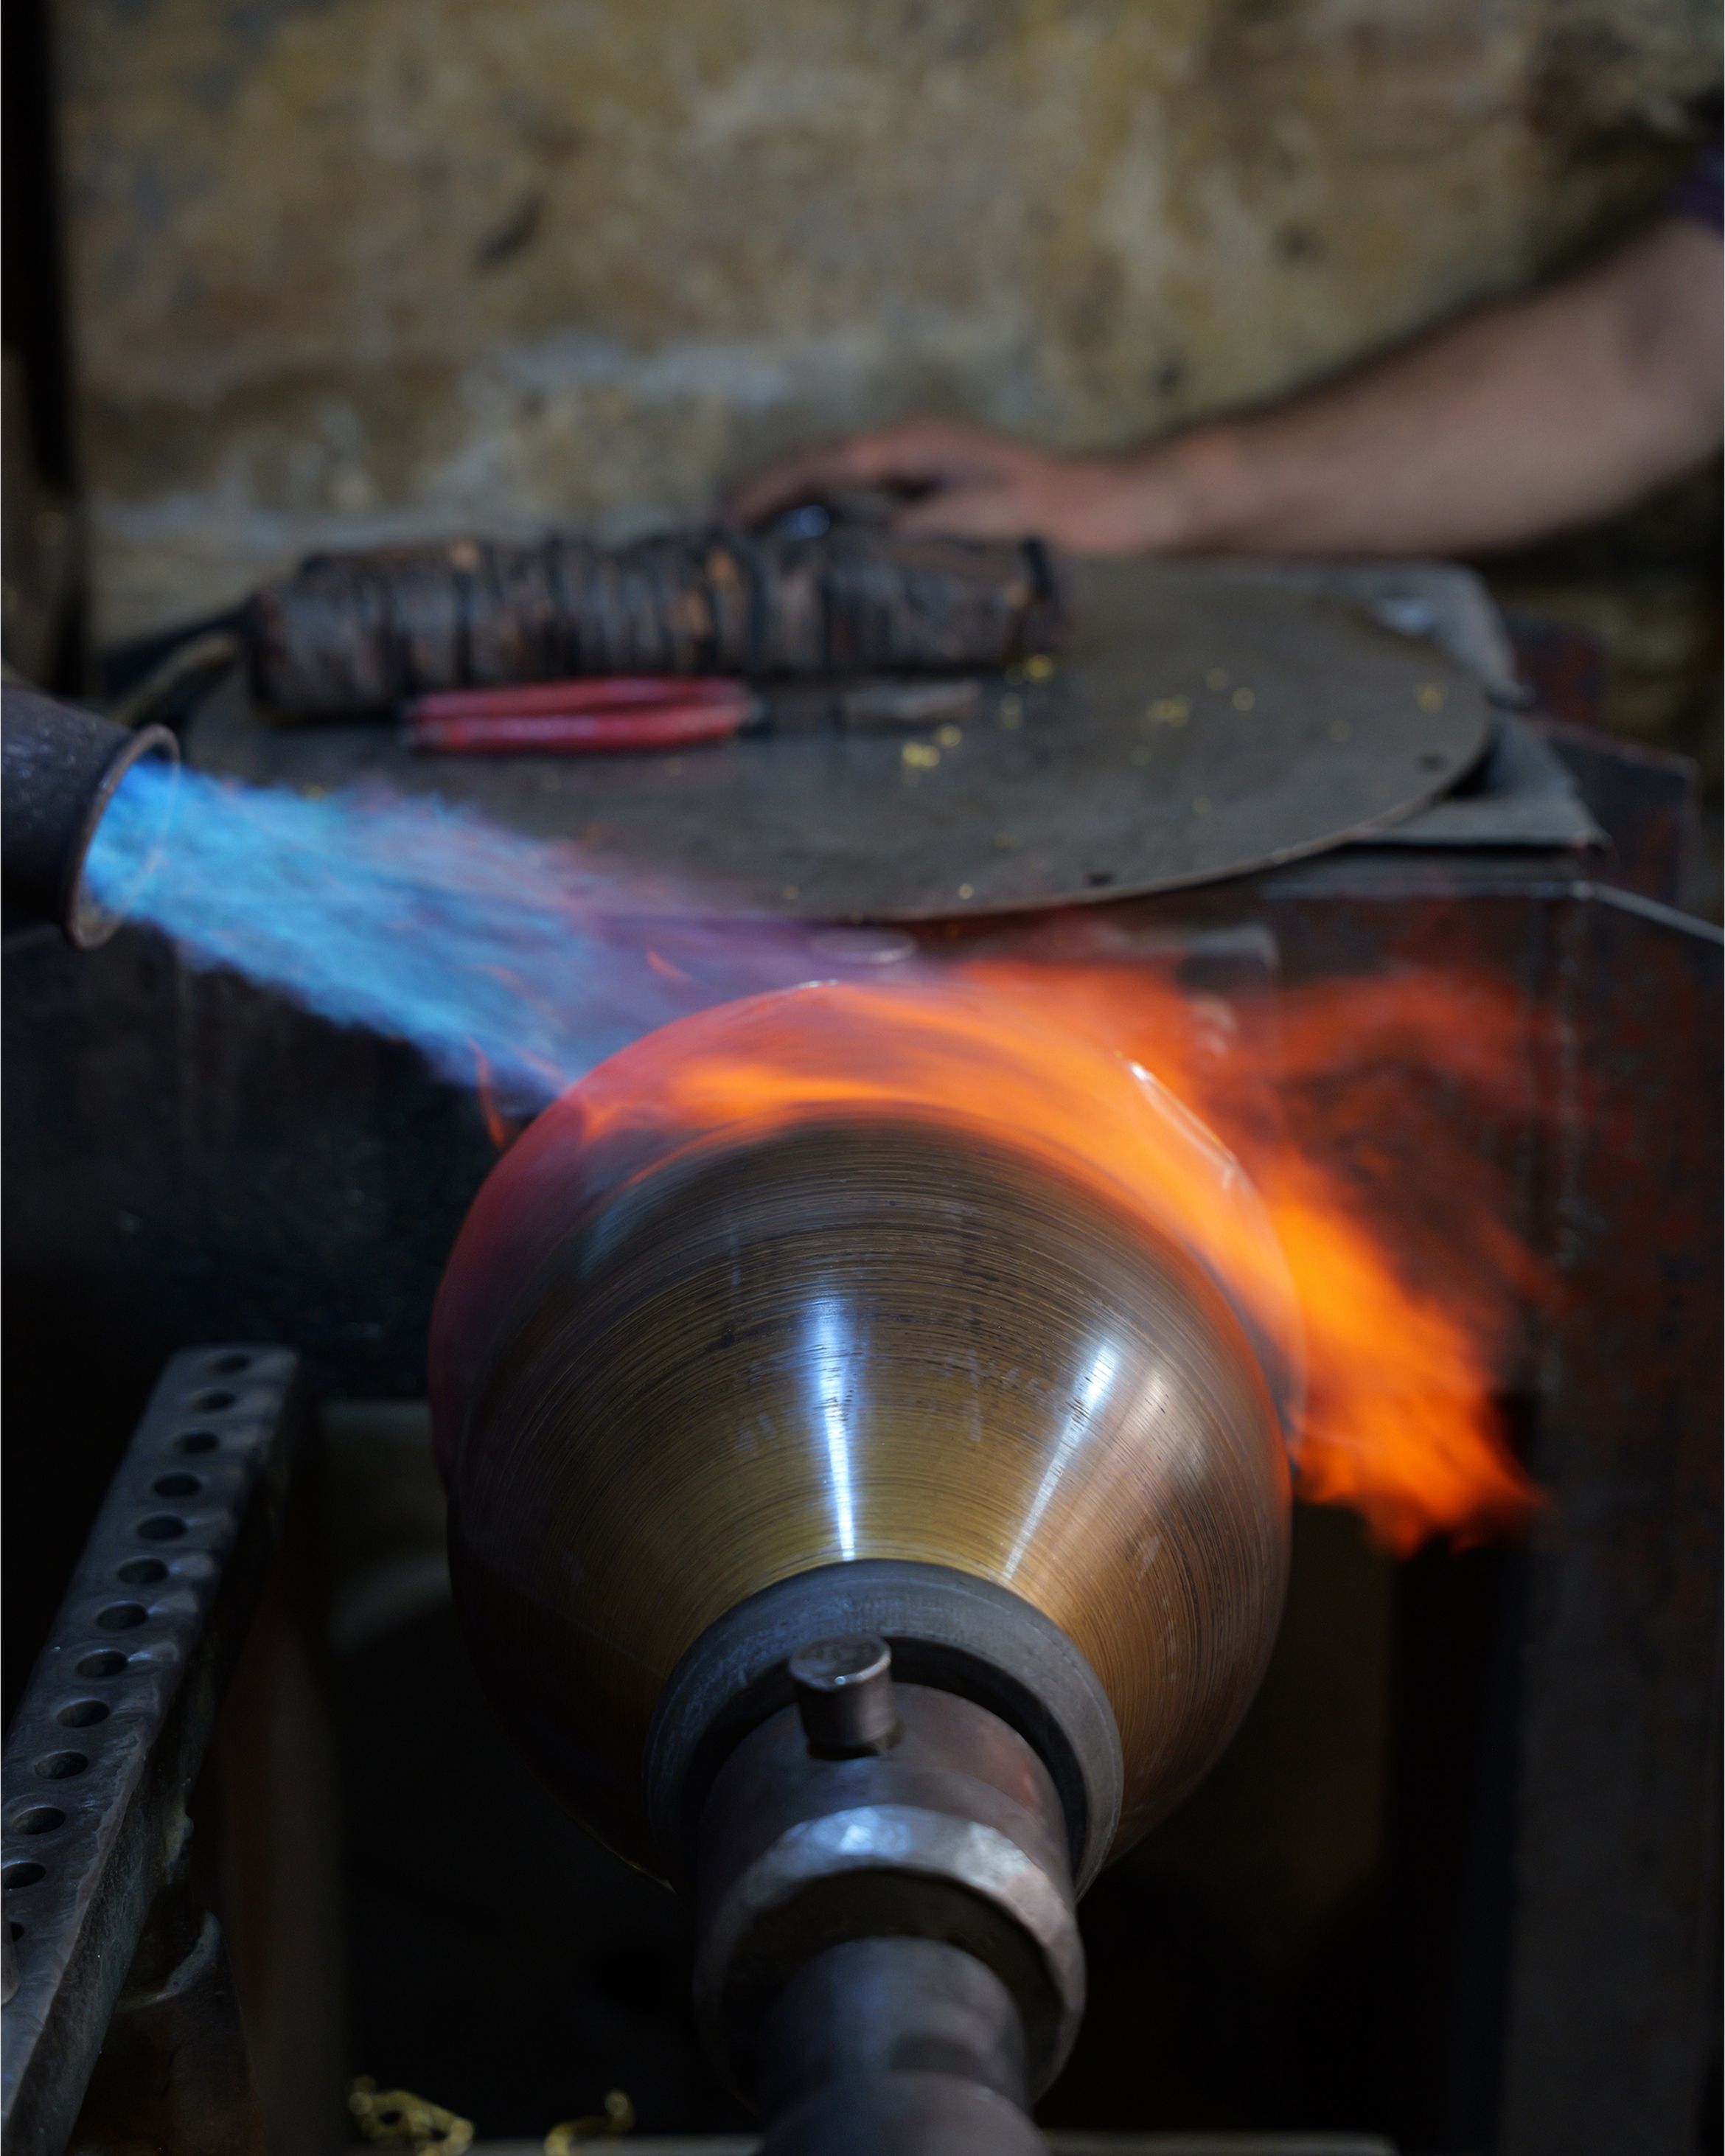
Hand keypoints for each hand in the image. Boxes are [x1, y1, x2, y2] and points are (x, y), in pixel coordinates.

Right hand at [726, 418, 1185, 553]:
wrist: (1087, 504)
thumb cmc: (1040, 507)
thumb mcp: (979, 517)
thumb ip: (919, 526)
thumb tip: (861, 543)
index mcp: (911, 445)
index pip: (824, 463)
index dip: (772, 488)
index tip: (729, 513)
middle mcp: (904, 447)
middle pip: (817, 466)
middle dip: (765, 493)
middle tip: (716, 528)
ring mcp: (912, 466)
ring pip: (832, 481)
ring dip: (788, 504)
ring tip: (743, 535)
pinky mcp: (921, 488)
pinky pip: (855, 497)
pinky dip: (820, 515)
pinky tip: (805, 542)